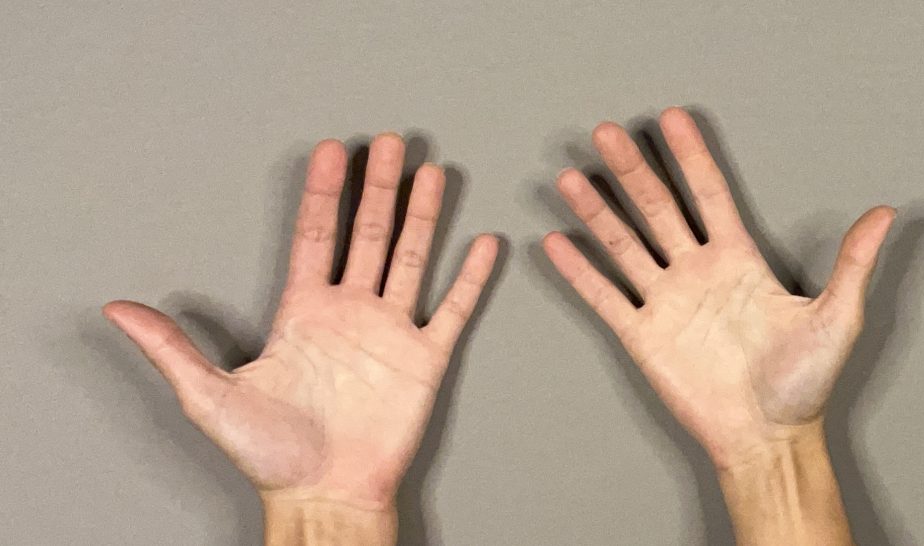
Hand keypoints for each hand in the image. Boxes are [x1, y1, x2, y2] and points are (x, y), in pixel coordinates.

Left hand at [104, 136, 497, 530]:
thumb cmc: (272, 454)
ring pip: (411, 259)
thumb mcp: (209, 396)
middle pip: (368, 234)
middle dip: (378, 187)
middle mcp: (349, 313)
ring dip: (422, 216)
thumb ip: (171, 348)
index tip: (330, 152)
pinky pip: (453, 310)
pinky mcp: (424, 359)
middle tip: (388, 143)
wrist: (325, 494)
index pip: (315, 236)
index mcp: (303, 313)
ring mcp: (390, 332)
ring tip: (430, 175)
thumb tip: (117, 311)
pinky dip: (470, 278)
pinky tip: (481, 245)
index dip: (321, 193)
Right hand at [543, 108, 893, 467]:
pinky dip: (579, 271)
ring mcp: (666, 302)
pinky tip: (558, 244)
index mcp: (738, 260)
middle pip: (657, 208)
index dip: (692, 156)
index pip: (709, 194)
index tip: (673, 118)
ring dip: (597, 212)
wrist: (767, 436)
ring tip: (570, 178)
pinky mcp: (643, 336)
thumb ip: (853, 263)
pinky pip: (605, 297)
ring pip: (623, 245)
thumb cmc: (804, 383)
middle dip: (633, 170)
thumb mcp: (837, 317)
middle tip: (609, 133)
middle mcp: (696, 273)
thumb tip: (887, 213)